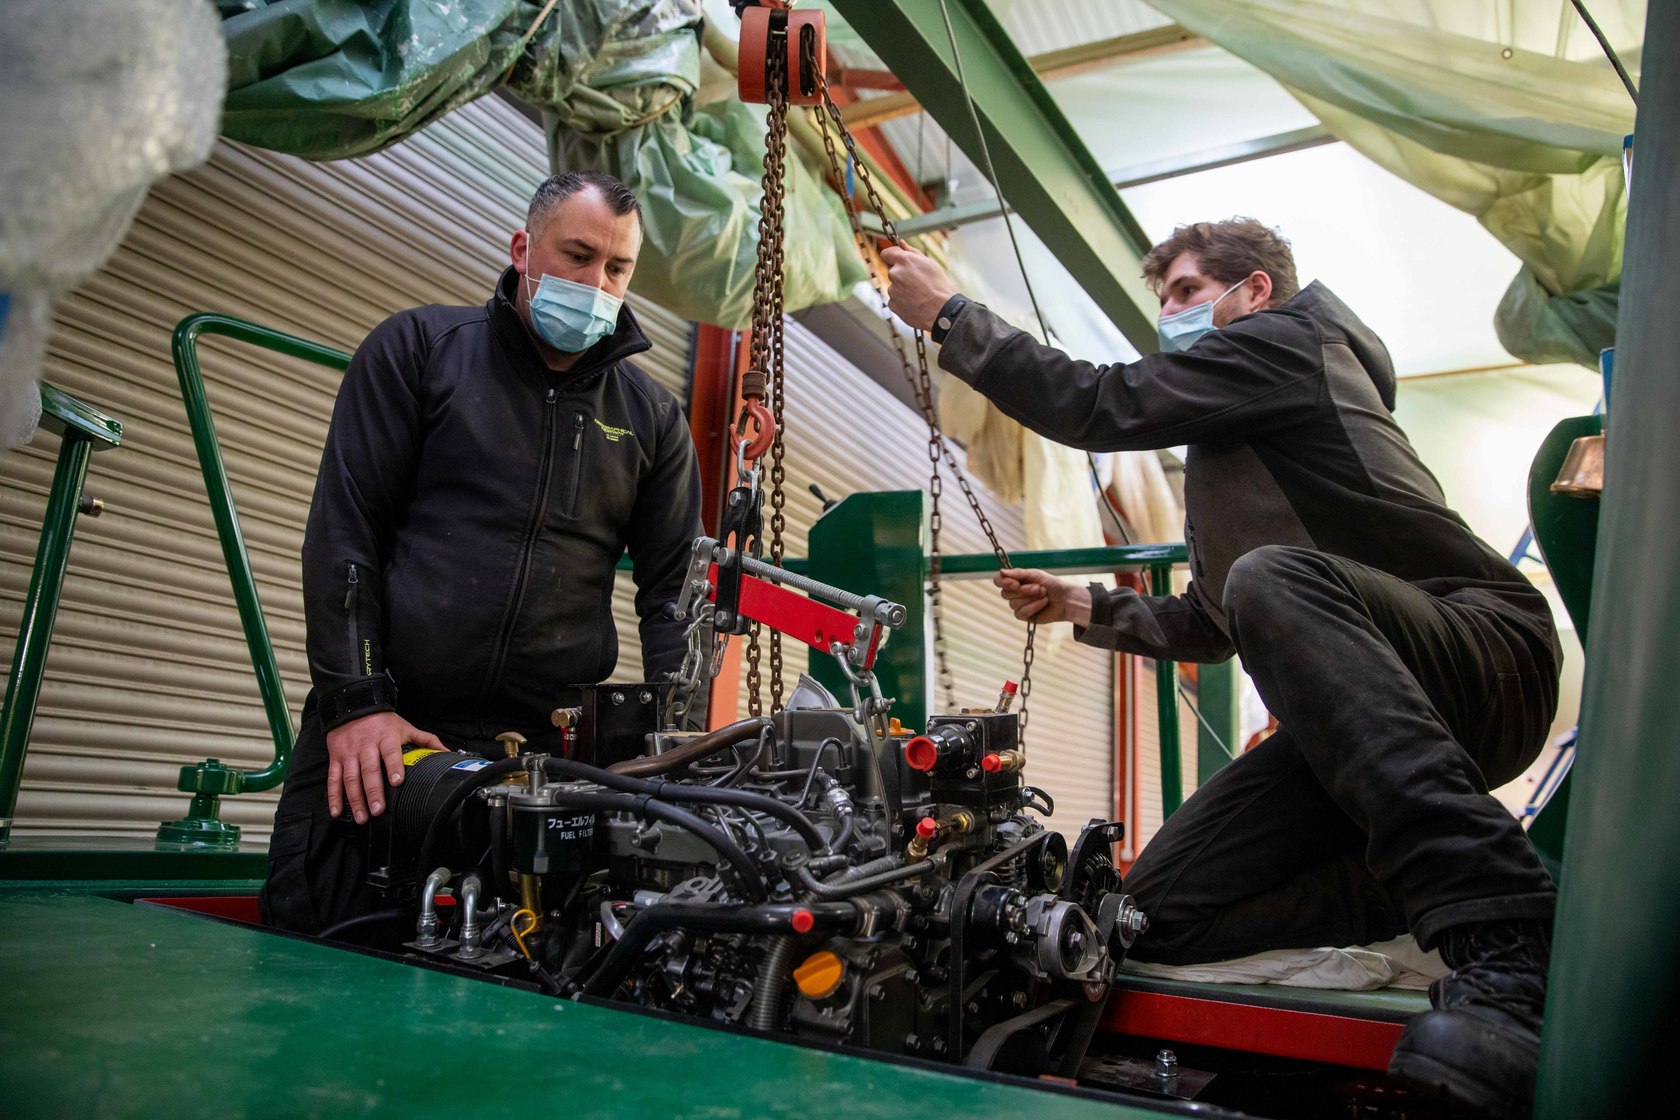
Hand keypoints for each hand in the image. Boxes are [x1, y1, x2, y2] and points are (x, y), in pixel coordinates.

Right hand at [324, 712, 444, 823]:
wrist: (352, 706)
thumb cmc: (383, 722)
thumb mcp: (405, 726)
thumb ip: (426, 740)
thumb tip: (448, 753)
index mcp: (386, 738)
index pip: (390, 753)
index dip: (393, 767)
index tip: (397, 782)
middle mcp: (366, 746)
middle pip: (369, 770)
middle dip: (373, 792)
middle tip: (378, 810)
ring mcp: (349, 753)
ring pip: (350, 778)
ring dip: (355, 800)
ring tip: (362, 817)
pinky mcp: (336, 758)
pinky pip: (333, 779)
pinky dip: (333, 797)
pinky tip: (337, 811)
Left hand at [881, 244, 958, 331]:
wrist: (941, 310)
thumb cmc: (939, 286)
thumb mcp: (929, 263)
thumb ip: (912, 252)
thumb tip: (901, 243)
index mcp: (904, 260)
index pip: (886, 253)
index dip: (892, 256)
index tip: (898, 260)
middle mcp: (895, 274)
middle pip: (893, 271)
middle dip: (902, 275)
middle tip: (918, 282)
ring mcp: (893, 290)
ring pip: (894, 287)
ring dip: (903, 289)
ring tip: (919, 295)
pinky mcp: (892, 304)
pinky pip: (895, 300)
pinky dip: (902, 301)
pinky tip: (915, 303)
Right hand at [994, 568, 1091, 627]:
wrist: (1065, 598)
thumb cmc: (1051, 584)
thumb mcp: (1035, 575)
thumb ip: (1018, 573)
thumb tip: (1001, 571)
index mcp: (1014, 580)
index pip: (998, 581)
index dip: (1004, 583)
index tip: (1016, 583)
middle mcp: (1013, 593)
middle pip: (1006, 594)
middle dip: (1024, 590)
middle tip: (1039, 588)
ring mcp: (1017, 605)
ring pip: (1014, 604)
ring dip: (1032, 598)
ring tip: (1044, 594)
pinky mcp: (1024, 616)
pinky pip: (1021, 613)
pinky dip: (1034, 607)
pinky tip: (1043, 603)